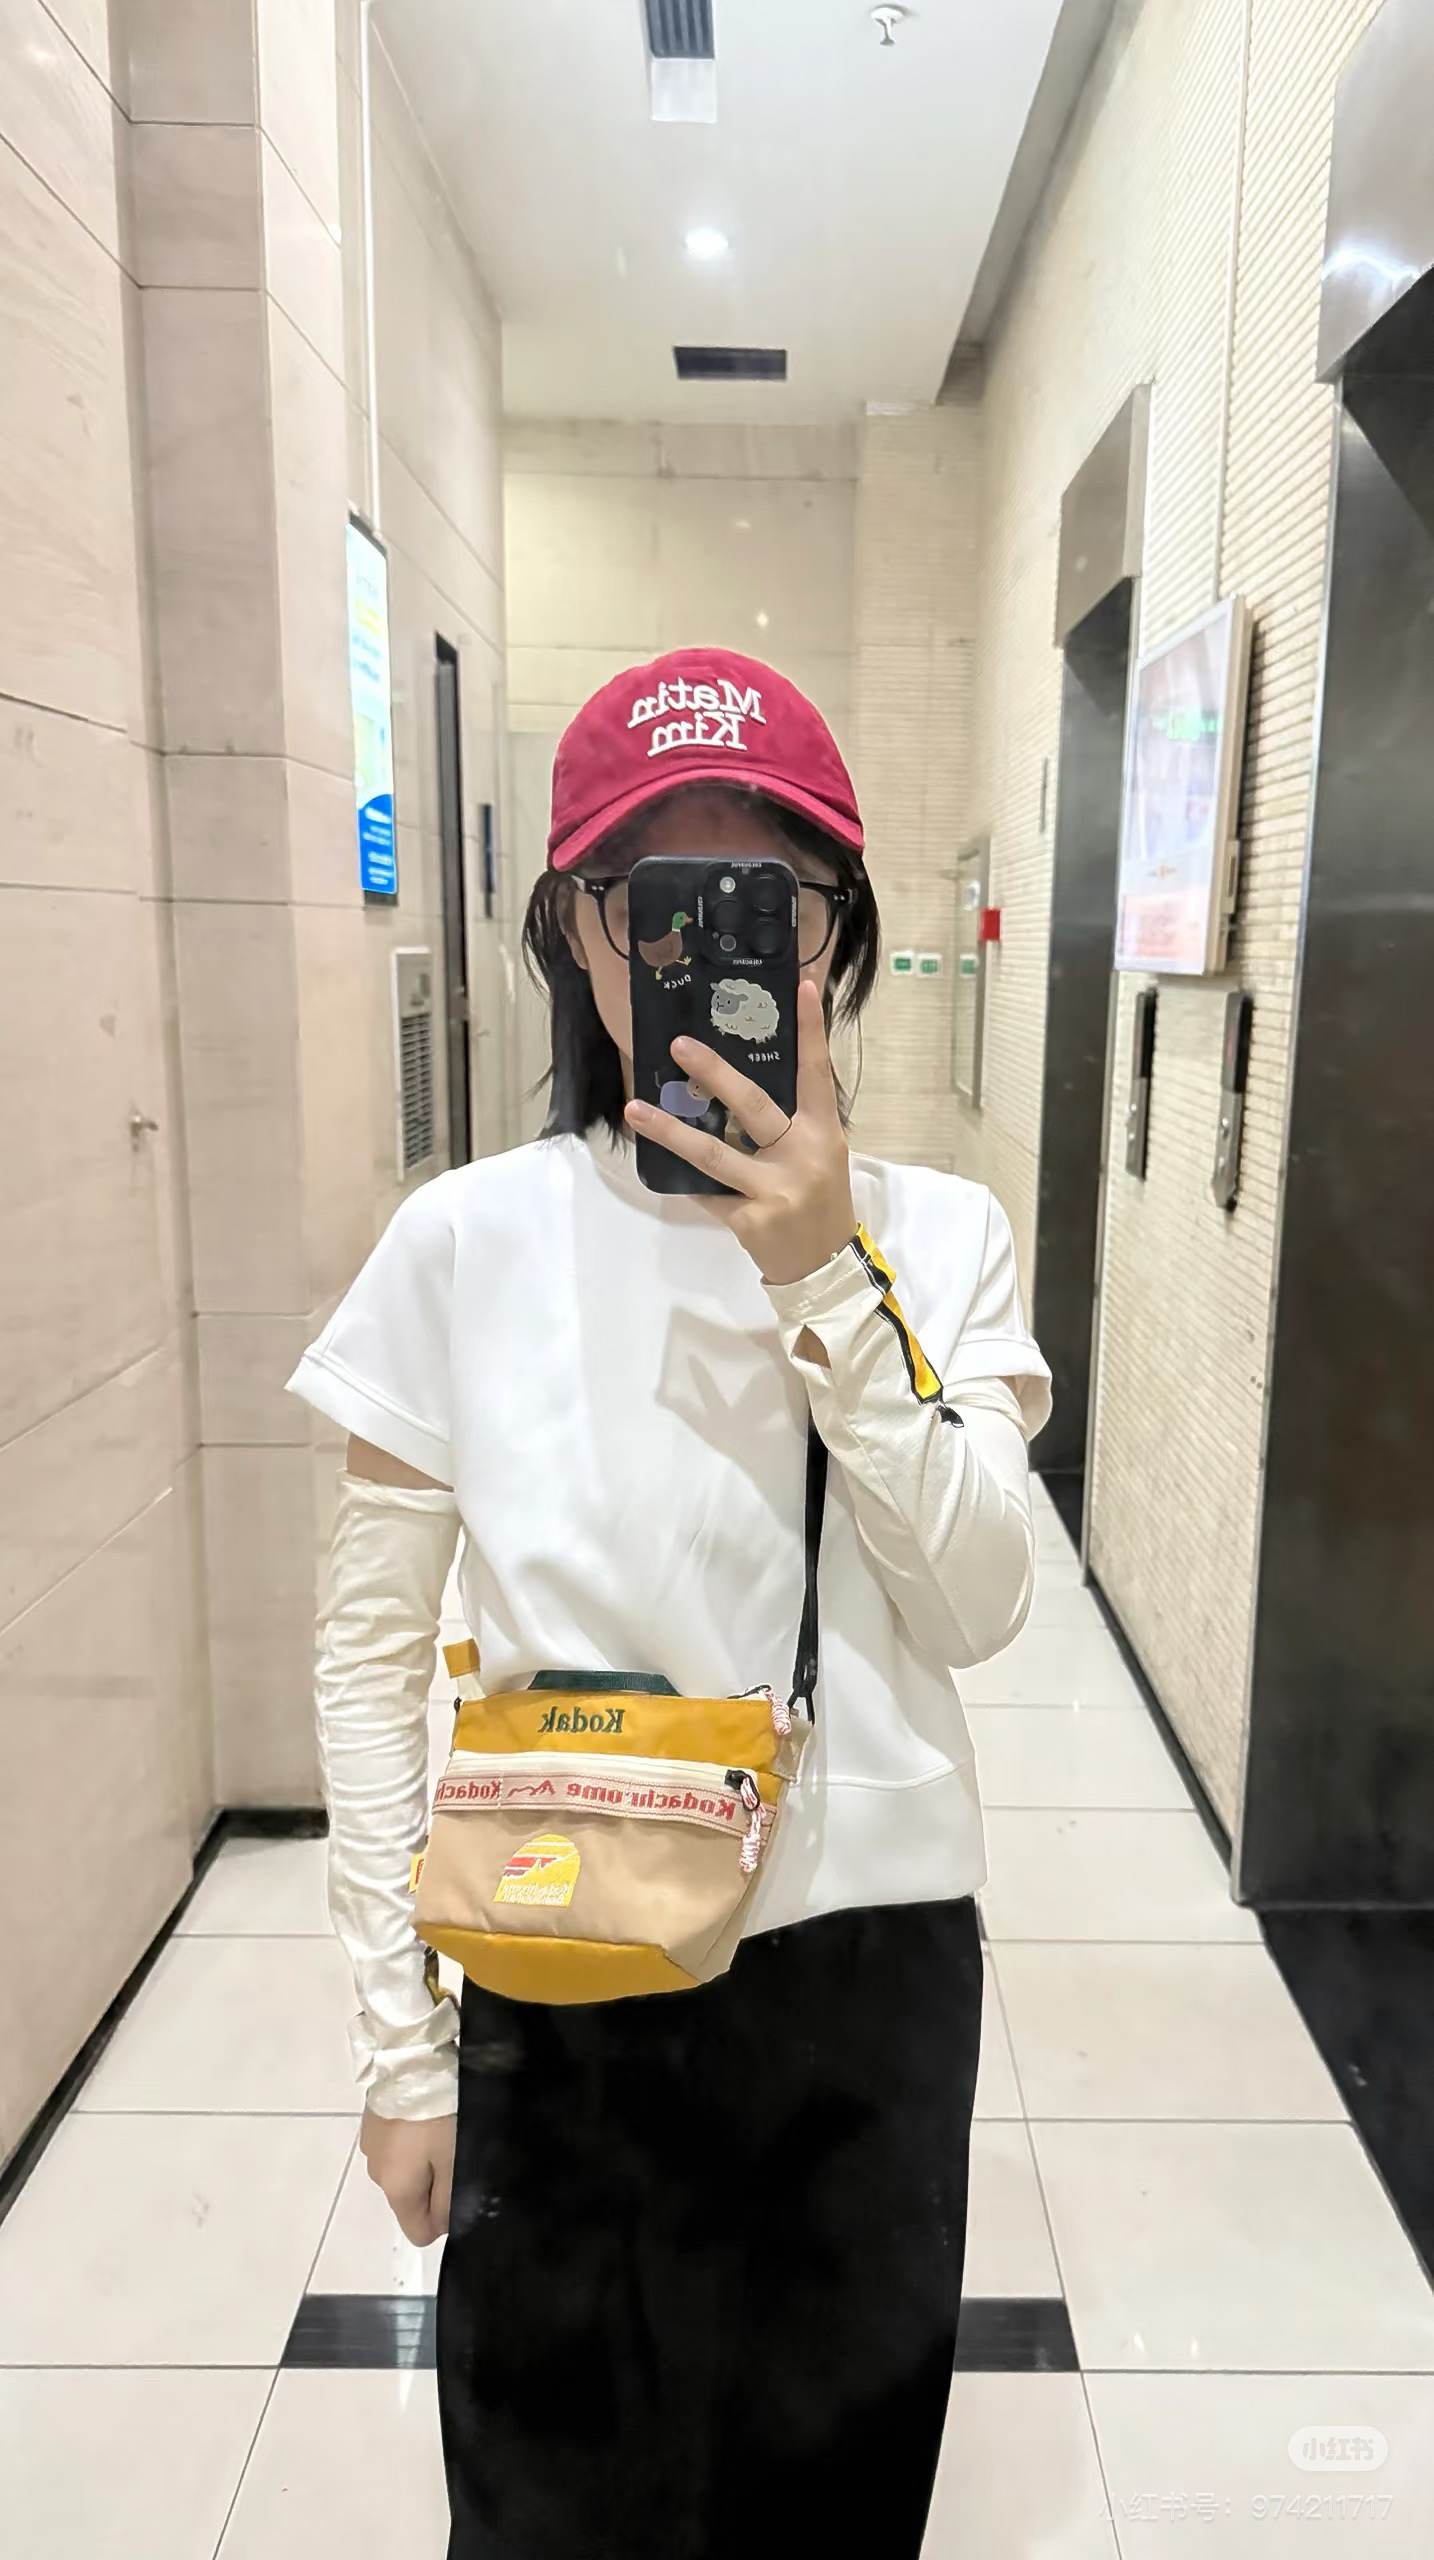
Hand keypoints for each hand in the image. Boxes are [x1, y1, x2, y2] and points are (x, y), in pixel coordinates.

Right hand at [359, 2105, 454, 2246]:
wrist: (411, 2057)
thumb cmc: (439, 2114)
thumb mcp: (455, 2161)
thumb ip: (448, 2201)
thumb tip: (440, 2227)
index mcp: (395, 2189)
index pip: (417, 2233)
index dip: (443, 2219)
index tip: (458, 2187)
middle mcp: (375, 2172)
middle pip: (410, 2199)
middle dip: (433, 2184)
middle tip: (452, 2149)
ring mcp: (370, 2144)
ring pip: (403, 2169)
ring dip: (420, 2158)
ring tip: (439, 2125)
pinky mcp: (371, 2120)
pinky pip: (396, 2144)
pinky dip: (410, 2137)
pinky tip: (423, 2114)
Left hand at [625, 977, 857, 1286]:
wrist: (825, 1268)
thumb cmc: (820, 1201)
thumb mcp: (822, 1154)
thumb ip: (792, 1121)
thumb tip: (737, 1082)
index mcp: (824, 1133)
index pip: (816, 1073)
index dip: (809, 1030)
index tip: (798, 986)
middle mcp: (801, 1156)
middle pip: (752, 1106)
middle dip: (714, 1074)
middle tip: (679, 1046)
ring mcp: (773, 1190)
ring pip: (713, 1153)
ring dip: (670, 1130)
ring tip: (635, 1109)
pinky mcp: (749, 1219)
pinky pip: (706, 1191)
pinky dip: (684, 1179)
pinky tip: (658, 1166)